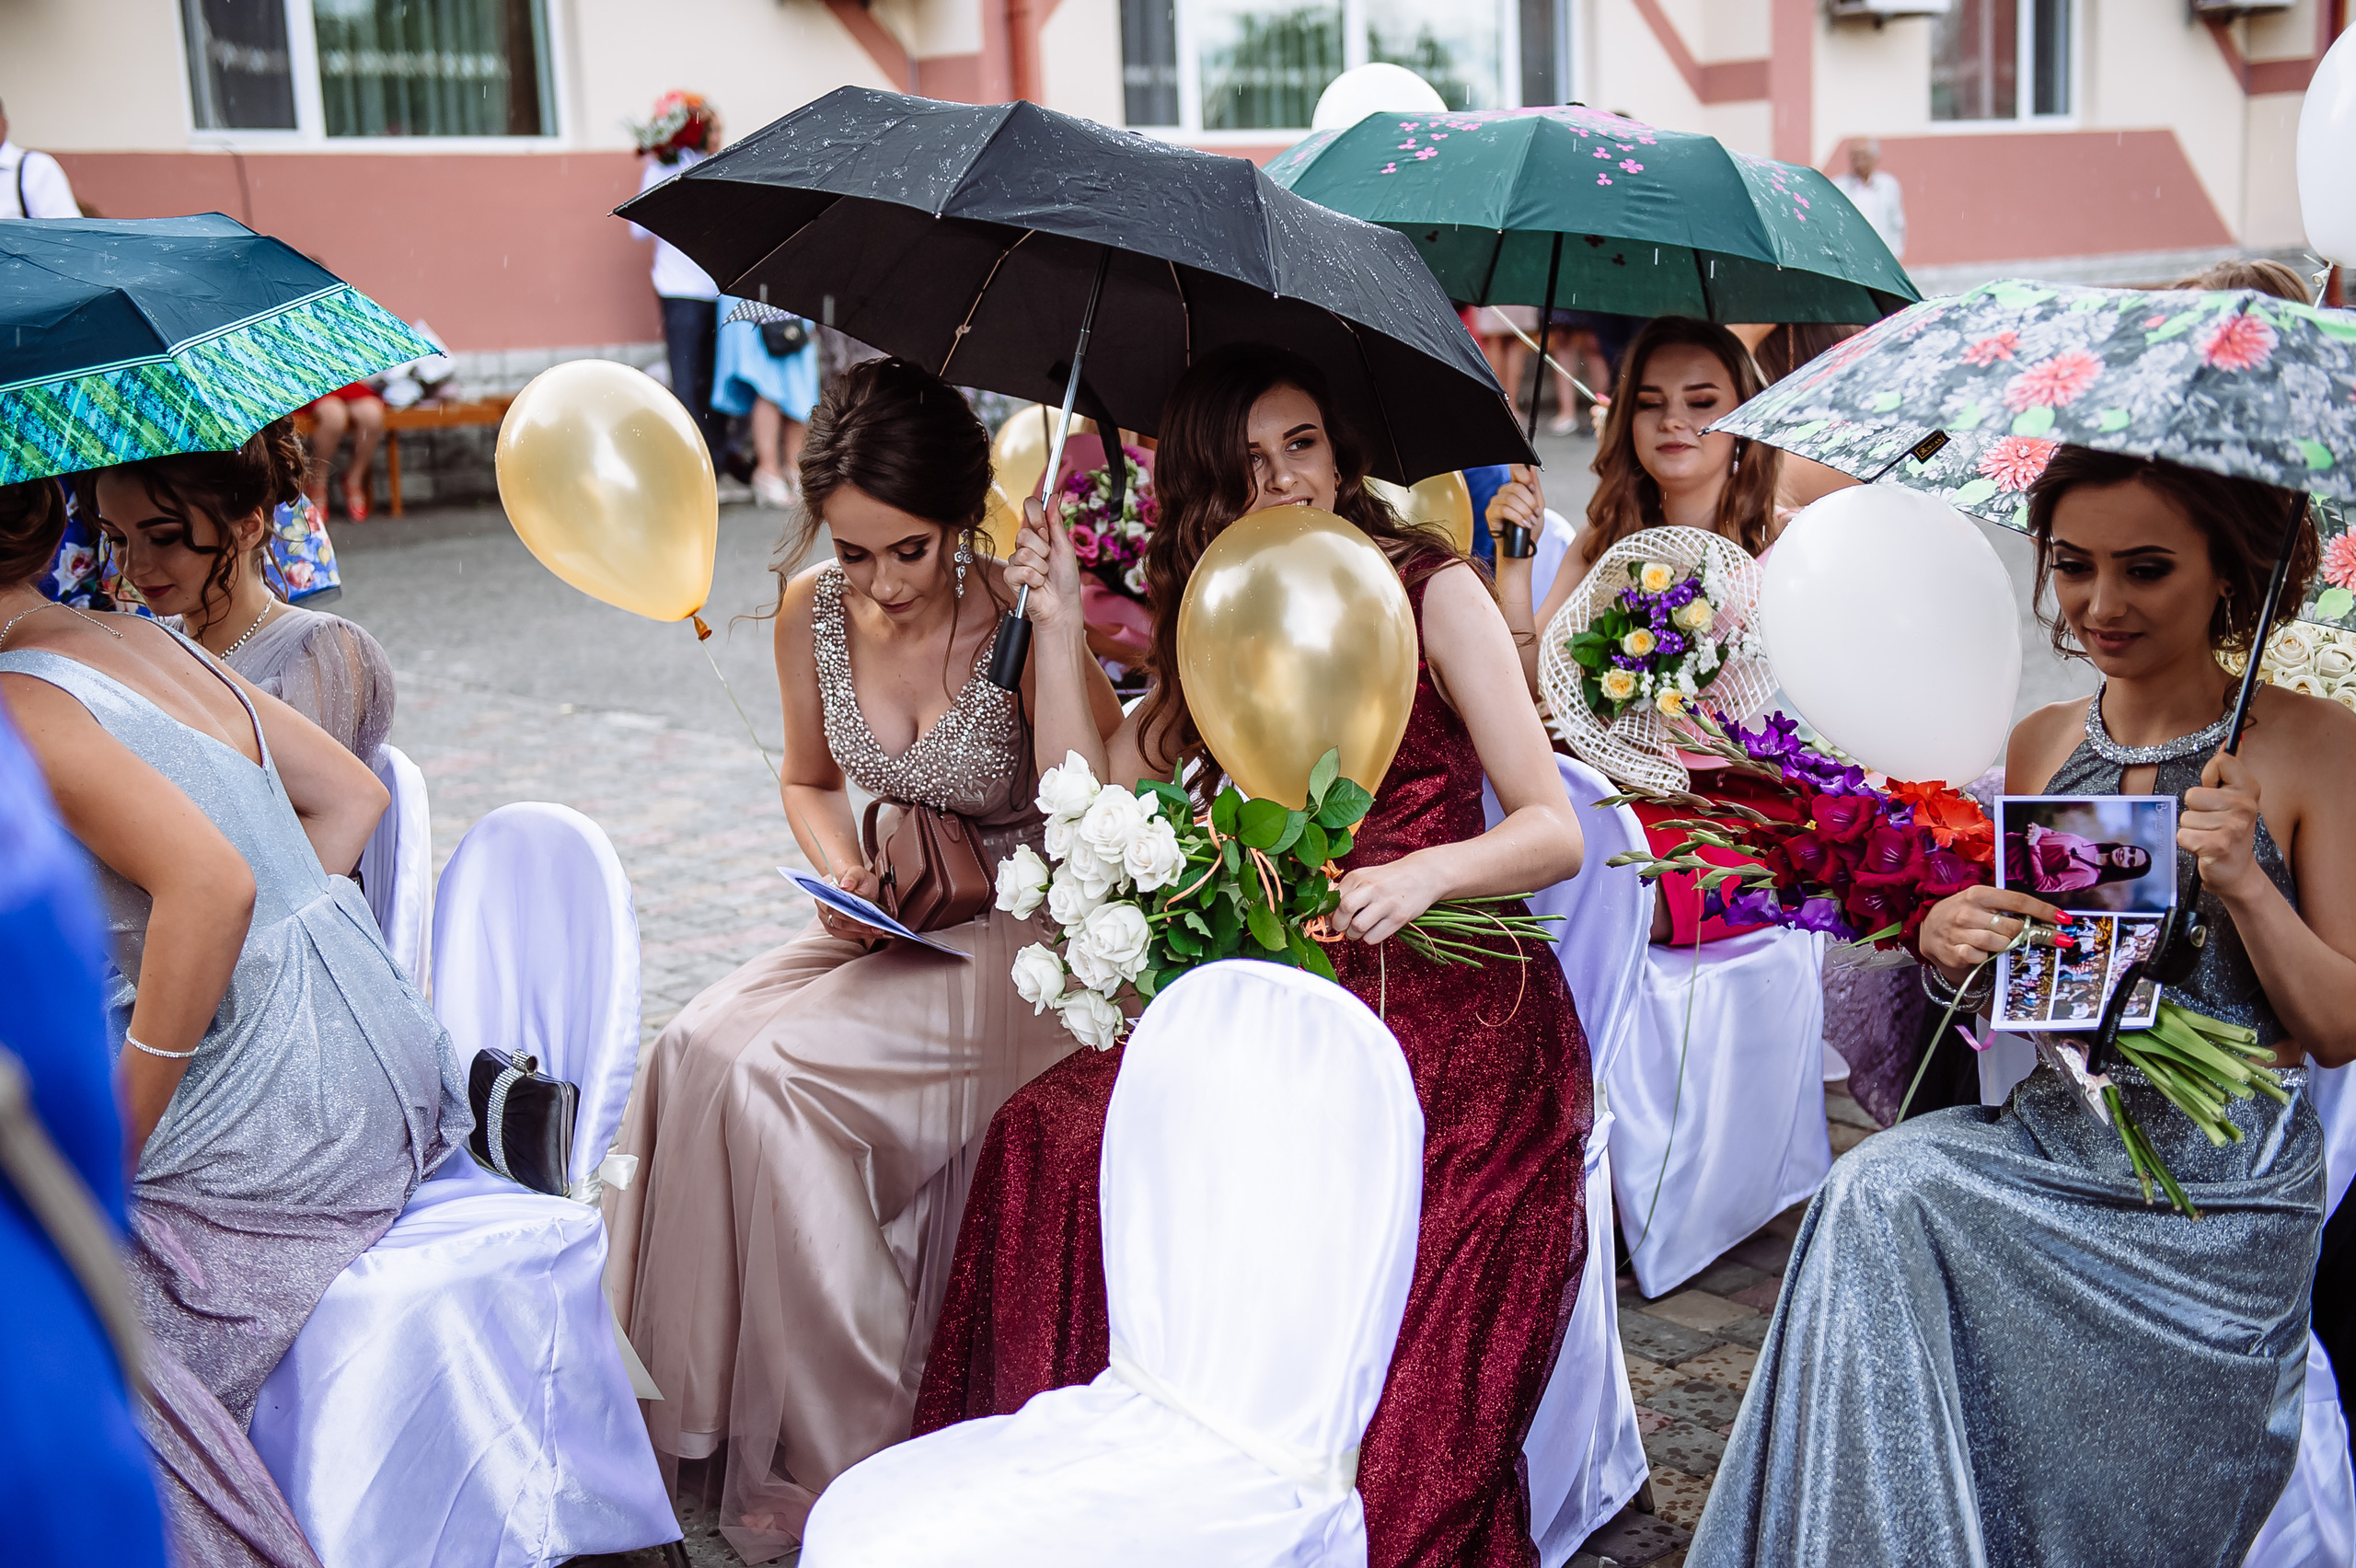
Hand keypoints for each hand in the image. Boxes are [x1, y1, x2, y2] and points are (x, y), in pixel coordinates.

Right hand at [817, 866, 890, 945]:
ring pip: (843, 930)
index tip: (863, 915)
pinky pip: (847, 935)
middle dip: (858, 925)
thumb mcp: (858, 872)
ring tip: (879, 930)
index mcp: (824, 890)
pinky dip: (862, 935)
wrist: (856, 884)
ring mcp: (827, 918)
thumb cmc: (857, 878)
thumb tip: (845, 886)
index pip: (831, 904)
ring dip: (862, 932)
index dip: (846, 912)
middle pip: (838, 920)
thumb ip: (852, 877)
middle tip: (876, 926)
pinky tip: (875, 933)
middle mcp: (822, 906)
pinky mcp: (835, 928)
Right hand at [1006, 494, 1081, 634]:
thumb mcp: (1065, 547)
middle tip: (1049, 559)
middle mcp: (1025, 544)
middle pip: (1024, 533)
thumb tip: (1053, 497)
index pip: (1030, 508)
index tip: (1045, 528)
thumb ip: (1056, 523)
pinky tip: (1037, 585)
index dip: (1036, 514)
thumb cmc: (1066, 579)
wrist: (1062, 605)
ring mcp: (1016, 561)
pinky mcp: (1010, 577)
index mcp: (1039, 533)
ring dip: (1041, 567)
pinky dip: (1034, 579)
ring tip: (1045, 575)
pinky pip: (1019, 570)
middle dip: (1042, 548)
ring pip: (1023, 553)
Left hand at [1333, 856, 1444, 944]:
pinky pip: (1373, 937)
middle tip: (1345, 927)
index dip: (1329, 915)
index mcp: (1357, 877)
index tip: (1333, 920)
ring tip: (1361, 929)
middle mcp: (1371, 888)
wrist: (1423, 875)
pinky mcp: (1399, 917)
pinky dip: (1369, 938)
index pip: (1332, 900)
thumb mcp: (1365, 878)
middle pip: (1343, 911)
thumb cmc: (1388, 880)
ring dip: (1354, 934)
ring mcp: (1386, 902)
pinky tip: (1375, 929)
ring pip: (1357, 927)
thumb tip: (1326, 920)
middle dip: (1339, 925)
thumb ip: (1345, 894)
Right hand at [1486, 464, 1544, 559]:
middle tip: (1535, 515)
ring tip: (1530, 522)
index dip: (1524, 476)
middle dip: (1530, 502)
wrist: (1524, 547)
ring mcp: (1496, 502)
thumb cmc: (1530, 528)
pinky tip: (1522, 524)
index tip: (1532, 488)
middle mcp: (1504, 492)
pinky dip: (1516, 517)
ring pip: (1510, 498)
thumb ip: (1535, 486)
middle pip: (1516, 487)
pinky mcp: (1490, 513)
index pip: (1516, 470)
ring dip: (1524, 512)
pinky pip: (1504, 509)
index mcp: (1516, 488)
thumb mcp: (1538, 506)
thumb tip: (1532, 467)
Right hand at [1917, 884, 2064, 979]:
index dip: (2043, 911)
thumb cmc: (1963, 913)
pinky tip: (1981, 951)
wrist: (1927, 929)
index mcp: (1978, 894)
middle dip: (2031, 934)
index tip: (2064, 920)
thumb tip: (2045, 917)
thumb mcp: (1980, 902)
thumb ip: (2006, 906)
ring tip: (2002, 943)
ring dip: (2007, 945)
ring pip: (2000, 943)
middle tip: (2045, 938)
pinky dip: (1987, 956)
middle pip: (2013, 926)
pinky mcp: (1955, 953)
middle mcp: (1968, 912)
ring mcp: (1959, 933)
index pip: (2018, 901)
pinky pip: (1983, 957)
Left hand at [2183, 750, 2263, 901]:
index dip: (2210, 777)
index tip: (2216, 791)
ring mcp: (2232, 826)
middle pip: (2193, 793)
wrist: (2238, 873)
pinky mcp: (2217, 845)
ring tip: (2209, 835)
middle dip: (2196, 809)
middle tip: (2212, 822)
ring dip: (2192, 827)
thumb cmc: (2231, 833)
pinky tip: (2204, 848)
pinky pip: (2183, 834)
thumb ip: (2232, 769)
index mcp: (2250, 790)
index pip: (2221, 761)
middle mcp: (2245, 806)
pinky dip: (2188, 843)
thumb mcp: (2236, 798)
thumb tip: (2235, 739)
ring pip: (2186, 815)